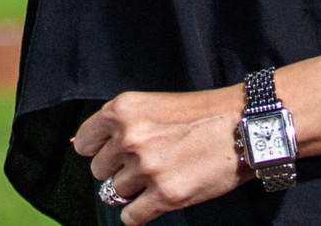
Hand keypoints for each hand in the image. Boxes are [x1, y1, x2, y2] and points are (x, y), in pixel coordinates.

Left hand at [74, 87, 247, 222]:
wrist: (243, 128)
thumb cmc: (201, 114)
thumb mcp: (153, 105)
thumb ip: (118, 124)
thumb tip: (77, 144)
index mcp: (122, 110)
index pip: (84, 143)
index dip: (100, 150)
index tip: (115, 153)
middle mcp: (129, 138)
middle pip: (98, 171)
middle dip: (118, 171)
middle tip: (146, 164)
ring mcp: (146, 168)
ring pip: (115, 194)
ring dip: (134, 191)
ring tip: (159, 176)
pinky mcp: (165, 196)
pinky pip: (131, 218)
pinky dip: (140, 214)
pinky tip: (156, 200)